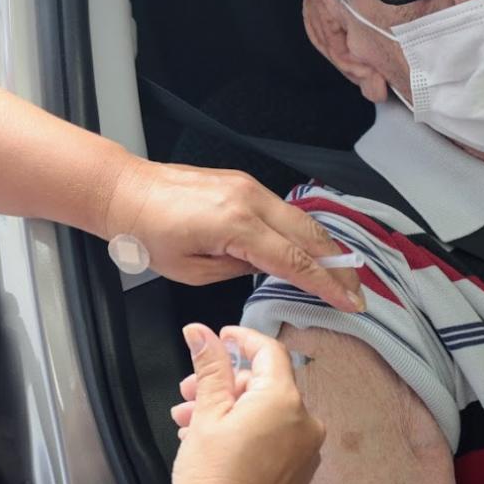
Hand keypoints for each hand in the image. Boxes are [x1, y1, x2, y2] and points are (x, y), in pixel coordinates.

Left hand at [104, 158, 363, 310]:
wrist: (125, 192)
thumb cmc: (145, 233)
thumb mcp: (189, 270)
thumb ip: (234, 271)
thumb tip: (262, 268)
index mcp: (236, 225)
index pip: (295, 260)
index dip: (327, 284)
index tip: (350, 301)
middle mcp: (249, 200)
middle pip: (309, 235)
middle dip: (338, 266)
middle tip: (358, 292)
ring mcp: (247, 187)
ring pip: (301, 219)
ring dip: (325, 246)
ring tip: (343, 273)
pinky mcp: (242, 182)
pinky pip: (283, 208)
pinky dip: (302, 230)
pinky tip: (311, 247)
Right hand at [164, 325, 324, 483]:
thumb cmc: (210, 479)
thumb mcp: (206, 413)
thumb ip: (209, 365)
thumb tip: (200, 331)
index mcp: (285, 401)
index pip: (268, 352)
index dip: (241, 338)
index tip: (219, 337)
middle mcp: (305, 424)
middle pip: (263, 384)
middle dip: (223, 383)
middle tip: (188, 391)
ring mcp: (305, 452)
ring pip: (265, 412)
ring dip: (227, 409)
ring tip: (188, 421)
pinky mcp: (298, 474)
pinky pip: (273, 437)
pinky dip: (245, 431)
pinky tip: (209, 440)